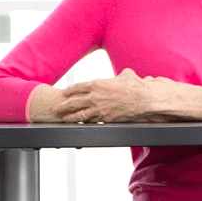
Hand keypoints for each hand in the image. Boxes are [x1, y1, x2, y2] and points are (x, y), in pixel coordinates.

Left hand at [55, 69, 201, 122]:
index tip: (64, 93)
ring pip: (80, 113)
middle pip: (75, 101)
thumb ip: (121, 77)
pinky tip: (78, 125)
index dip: (71, 91)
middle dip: (64, 105)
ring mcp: (100, 108)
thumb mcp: (127, 76)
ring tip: (61, 118)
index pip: (80, 87)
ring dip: (69, 116)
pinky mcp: (106, 118)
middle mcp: (96, 95)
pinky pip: (91, 121)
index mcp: (99, 83)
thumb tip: (124, 75)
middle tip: (55, 108)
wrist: (145, 99)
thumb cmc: (138, 86)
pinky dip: (83, 123)